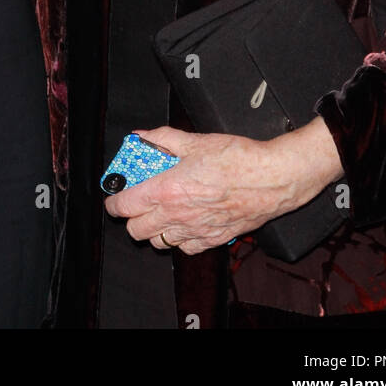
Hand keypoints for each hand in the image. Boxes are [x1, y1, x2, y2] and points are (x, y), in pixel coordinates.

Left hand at [104, 119, 342, 253]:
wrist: (272, 179)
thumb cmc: (238, 159)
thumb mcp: (196, 141)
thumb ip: (163, 139)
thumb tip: (142, 136)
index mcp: (168, 190)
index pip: (125, 206)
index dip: (114, 202)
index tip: (115, 195)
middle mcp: (177, 215)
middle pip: (136, 231)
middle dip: (132, 217)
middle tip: (139, 201)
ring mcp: (195, 231)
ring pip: (158, 243)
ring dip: (154, 229)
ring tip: (162, 211)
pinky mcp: (212, 240)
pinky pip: (184, 249)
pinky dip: (179, 239)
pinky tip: (185, 222)